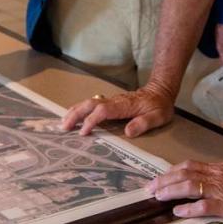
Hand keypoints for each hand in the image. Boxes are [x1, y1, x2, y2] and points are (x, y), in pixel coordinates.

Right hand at [60, 84, 174, 137]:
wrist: (160, 91)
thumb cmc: (159, 106)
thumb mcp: (158, 117)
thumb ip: (144, 123)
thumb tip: (128, 131)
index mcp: (124, 105)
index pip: (103, 111)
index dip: (92, 120)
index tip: (84, 132)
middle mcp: (114, 101)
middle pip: (90, 104)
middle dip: (76, 114)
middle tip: (64, 127)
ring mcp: (111, 100)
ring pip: (88, 102)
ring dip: (75, 111)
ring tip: (63, 123)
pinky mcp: (110, 102)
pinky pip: (91, 104)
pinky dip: (79, 109)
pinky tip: (73, 116)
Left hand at [149, 160, 222, 220]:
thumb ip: (217, 174)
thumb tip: (201, 177)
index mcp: (216, 169)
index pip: (188, 166)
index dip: (171, 172)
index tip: (158, 178)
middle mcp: (215, 176)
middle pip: (184, 174)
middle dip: (165, 180)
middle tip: (150, 187)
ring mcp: (220, 190)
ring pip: (190, 186)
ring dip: (172, 190)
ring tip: (159, 195)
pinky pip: (204, 205)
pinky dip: (189, 207)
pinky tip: (178, 210)